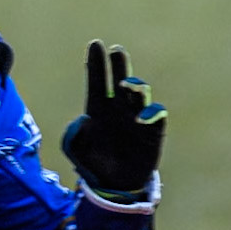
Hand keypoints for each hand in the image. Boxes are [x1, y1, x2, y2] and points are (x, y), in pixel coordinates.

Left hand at [61, 41, 166, 196]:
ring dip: (134, 85)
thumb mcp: (76, 151)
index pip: (97, 81)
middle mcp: (118, 108)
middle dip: (119, 64)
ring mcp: (137, 116)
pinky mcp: (153, 129)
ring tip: (125, 85)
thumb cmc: (94, 163)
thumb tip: (82, 122)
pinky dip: (151, 112)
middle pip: (120, 79)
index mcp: (98, 109)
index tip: (95, 44)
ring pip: (139, 92)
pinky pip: (156, 114)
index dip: (96, 64)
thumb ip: (73, 137)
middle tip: (116, 50)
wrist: (116, 185)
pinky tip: (140, 118)